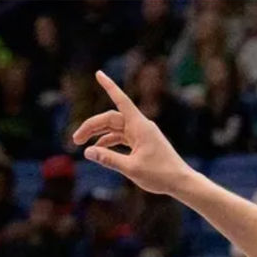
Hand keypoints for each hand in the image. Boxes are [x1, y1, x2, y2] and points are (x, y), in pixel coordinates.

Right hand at [72, 71, 195, 194]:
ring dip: (99, 135)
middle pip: (111, 119)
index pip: (121, 100)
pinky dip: (110, 142)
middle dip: (92, 126)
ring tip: (83, 146)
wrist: (181, 182)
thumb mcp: (131, 168)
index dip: (109, 86)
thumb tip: (87, 152)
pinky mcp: (143, 143)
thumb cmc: (160, 175)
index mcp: (140, 126)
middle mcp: (141, 126)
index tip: (98, 73)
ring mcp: (142, 134)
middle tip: (75, 140)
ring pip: (115, 129)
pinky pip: (122, 138)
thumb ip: (108, 159)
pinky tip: (99, 150)